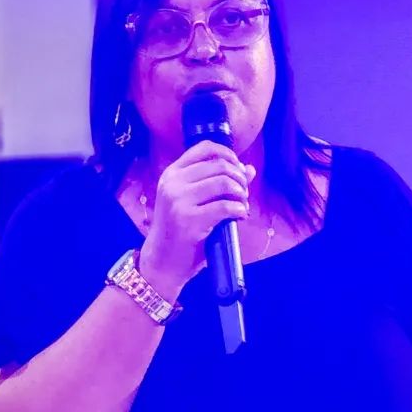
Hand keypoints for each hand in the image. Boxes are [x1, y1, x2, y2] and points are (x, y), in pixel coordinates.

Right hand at [139, 141, 255, 294]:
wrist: (161, 263)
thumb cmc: (179, 233)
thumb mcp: (192, 203)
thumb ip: (217, 184)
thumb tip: (249, 169)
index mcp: (171, 174)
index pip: (204, 148)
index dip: (228, 154)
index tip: (239, 169)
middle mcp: (172, 183)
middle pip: (219, 165)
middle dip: (239, 178)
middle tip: (244, 194)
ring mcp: (178, 201)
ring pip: (223, 182)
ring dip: (241, 193)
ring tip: (242, 205)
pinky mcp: (188, 220)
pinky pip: (225, 206)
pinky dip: (239, 209)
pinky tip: (240, 216)